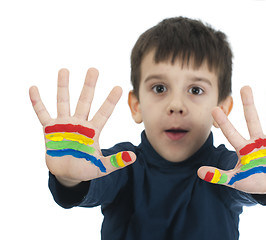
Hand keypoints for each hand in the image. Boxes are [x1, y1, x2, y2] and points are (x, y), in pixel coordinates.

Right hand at [29, 68, 135, 186]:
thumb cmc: (85, 168)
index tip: (119, 87)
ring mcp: (64, 125)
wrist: (67, 174)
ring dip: (63, 87)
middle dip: (89, 86)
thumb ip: (116, 161)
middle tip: (94, 69)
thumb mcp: (101, 167)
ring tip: (64, 70)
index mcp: (93, 131)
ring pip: (63, 102)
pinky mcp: (50, 130)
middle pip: (85, 101)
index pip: (104, 113)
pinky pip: (42, 114)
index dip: (110, 101)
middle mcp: (79, 124)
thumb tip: (134, 157)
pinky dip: (37, 102)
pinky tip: (33, 88)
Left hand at [198, 86, 265, 193]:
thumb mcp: (235, 180)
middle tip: (244, 87)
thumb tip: (199, 172)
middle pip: (252, 120)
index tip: (214, 108)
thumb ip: (219, 176)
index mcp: (243, 148)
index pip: (231, 133)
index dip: (224, 122)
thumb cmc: (251, 181)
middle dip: (249, 104)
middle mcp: (257, 141)